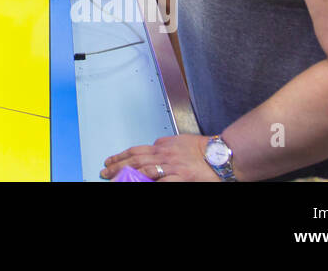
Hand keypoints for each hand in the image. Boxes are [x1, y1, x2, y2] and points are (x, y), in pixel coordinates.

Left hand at [101, 134, 218, 181]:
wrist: (222, 155)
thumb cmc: (203, 149)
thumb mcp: (178, 142)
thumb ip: (164, 146)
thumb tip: (152, 150)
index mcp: (162, 145)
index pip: (136, 150)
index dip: (120, 156)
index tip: (109, 161)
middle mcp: (164, 154)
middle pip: (135, 159)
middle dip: (117, 166)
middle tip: (105, 172)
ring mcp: (172, 166)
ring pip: (144, 169)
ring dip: (127, 175)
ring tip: (115, 180)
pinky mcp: (182, 177)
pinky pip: (163, 181)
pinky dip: (150, 183)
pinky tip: (139, 184)